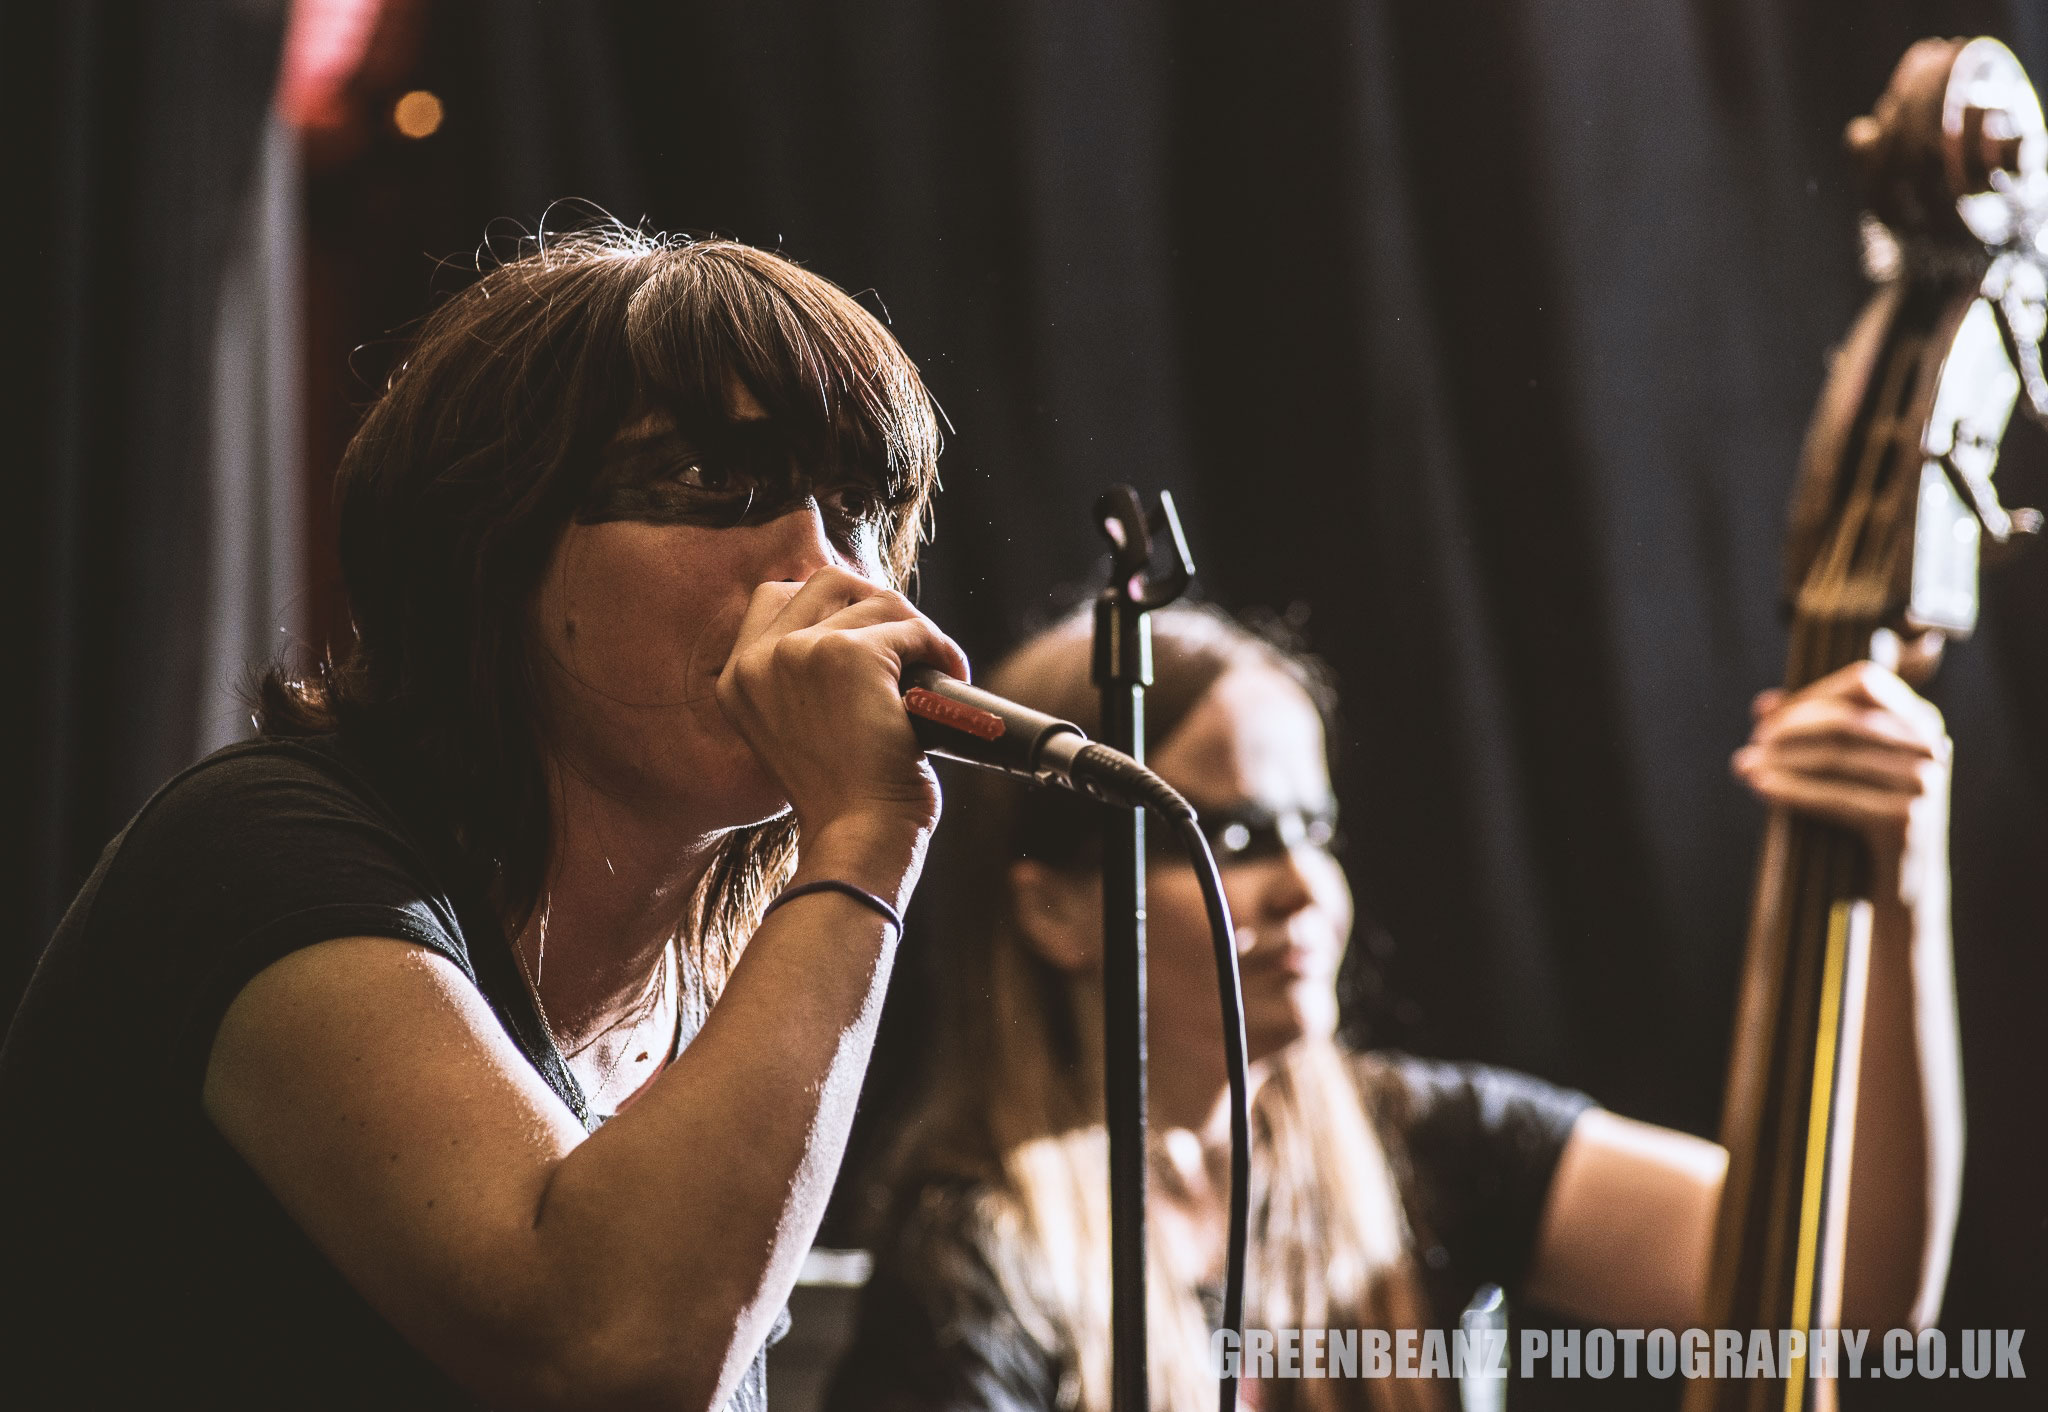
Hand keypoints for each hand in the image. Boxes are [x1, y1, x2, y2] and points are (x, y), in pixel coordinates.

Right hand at [716, 566, 970, 846]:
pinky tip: (950, 676)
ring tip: (934, 670)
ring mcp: (802, 653)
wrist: (857, 841)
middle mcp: (759, 660)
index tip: (865, 629)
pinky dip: (941, 649)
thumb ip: (802, 679)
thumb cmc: (842, 800)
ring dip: (916, 630)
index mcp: (737, 678)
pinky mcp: (852, 657)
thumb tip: (856, 621)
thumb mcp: (795, 731)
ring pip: (878, 600)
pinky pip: (913, 628)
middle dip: (877, 606)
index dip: (829, 602)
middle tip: (908, 648)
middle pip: (828, 581)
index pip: (775, 595)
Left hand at [1731, 661, 1949, 905]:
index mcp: (1921, 721)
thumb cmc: (1866, 818)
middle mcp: (1931, 746)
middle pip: (1845, 720)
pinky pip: (1836, 797)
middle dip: (1789, 730)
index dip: (1811, 695)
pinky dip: (1792, 789)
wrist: (1902, 888)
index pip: (1864, 683)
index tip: (1767, 718)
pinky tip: (1761, 787)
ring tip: (1744, 767)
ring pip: (1836, 757)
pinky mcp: (1906, 820)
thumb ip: (1810, 731)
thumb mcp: (1845, 768)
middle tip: (1752, 745)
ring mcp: (1924, 784)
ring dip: (1780, 760)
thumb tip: (1762, 705)